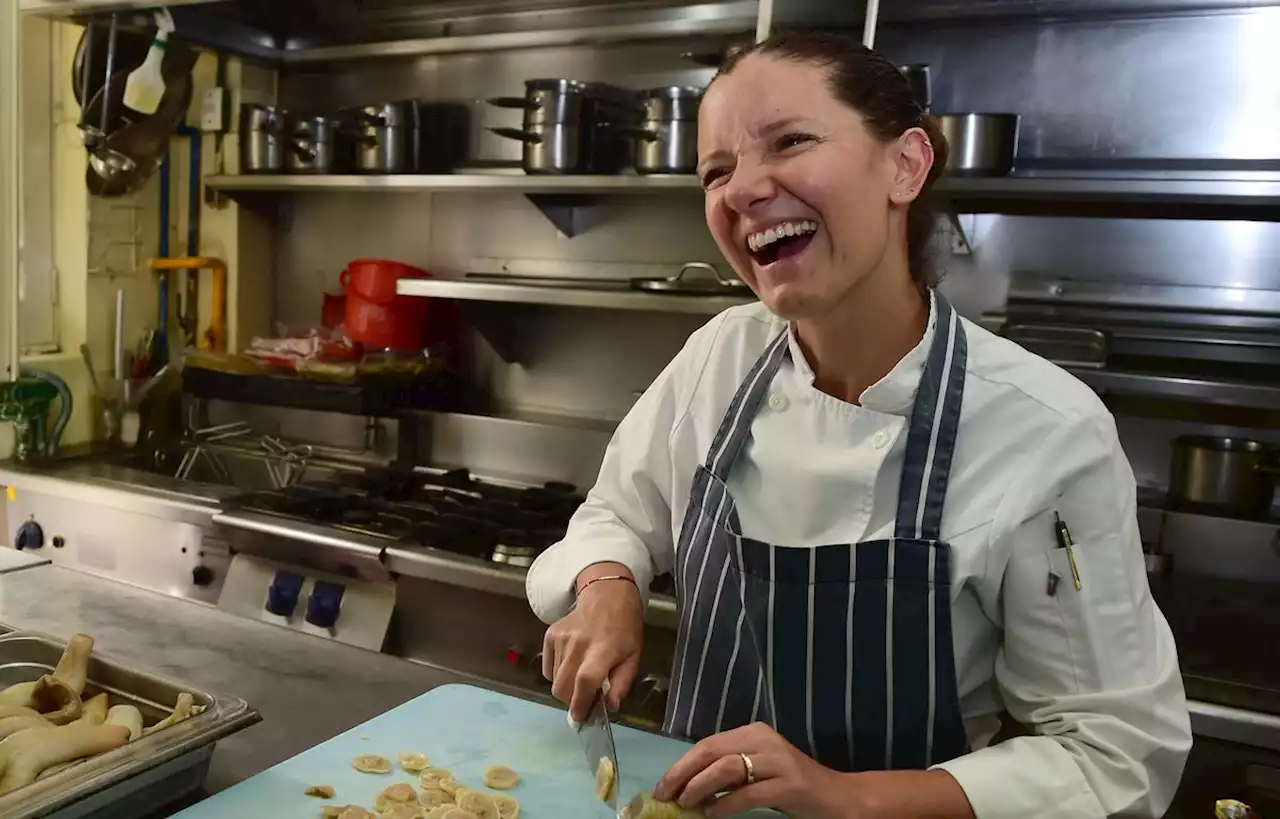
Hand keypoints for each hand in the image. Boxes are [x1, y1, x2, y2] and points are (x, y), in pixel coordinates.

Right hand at [541, 563, 643, 721]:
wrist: (606, 597)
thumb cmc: (624, 630)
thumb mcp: (633, 657)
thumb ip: (621, 684)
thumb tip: (610, 707)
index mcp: (603, 649)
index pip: (585, 680)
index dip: (580, 703)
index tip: (581, 718)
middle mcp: (578, 643)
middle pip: (562, 686)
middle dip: (571, 701)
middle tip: (584, 699)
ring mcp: (561, 638)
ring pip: (554, 679)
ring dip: (566, 686)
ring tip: (581, 675)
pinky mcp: (550, 635)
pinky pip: (548, 667)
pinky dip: (557, 673)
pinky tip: (572, 663)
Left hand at [655, 723, 854, 818]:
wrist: (837, 797)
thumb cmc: (791, 785)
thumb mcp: (757, 771)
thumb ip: (728, 772)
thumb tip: (687, 786)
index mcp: (754, 732)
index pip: (708, 744)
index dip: (681, 764)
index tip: (662, 785)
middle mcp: (765, 740)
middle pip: (712, 751)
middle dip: (683, 773)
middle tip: (665, 795)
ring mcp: (779, 761)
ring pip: (727, 768)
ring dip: (700, 787)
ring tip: (685, 804)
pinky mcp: (790, 784)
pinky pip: (749, 793)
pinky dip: (725, 805)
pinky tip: (712, 814)